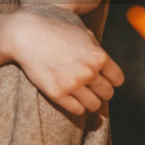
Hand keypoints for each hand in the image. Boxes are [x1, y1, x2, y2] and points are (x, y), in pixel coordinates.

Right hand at [5, 10, 123, 114]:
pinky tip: (70, 98)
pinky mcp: (58, 94)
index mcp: (99, 57)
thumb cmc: (56, 33)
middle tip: (90, 87)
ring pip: (94, 105)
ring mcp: (73, 84)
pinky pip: (77, 110)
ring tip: (81, 95)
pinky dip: (77, 107)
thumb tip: (108, 68)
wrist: (27, 37)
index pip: (117, 80)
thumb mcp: (83, 34)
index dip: (111, 80)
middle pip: (107, 94)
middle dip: (101, 91)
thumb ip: (98, 51)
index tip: (103, 80)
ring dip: (90, 101)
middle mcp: (89, 72)